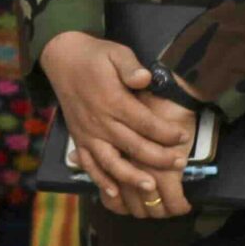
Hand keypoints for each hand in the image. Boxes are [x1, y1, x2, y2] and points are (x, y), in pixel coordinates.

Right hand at [38, 32, 193, 204]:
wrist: (61, 58)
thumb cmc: (94, 56)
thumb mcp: (115, 52)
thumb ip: (130, 66)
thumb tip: (145, 78)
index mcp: (112, 100)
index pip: (145, 122)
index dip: (166, 133)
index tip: (183, 138)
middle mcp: (100, 121)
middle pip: (133, 146)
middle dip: (159, 158)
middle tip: (179, 164)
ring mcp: (88, 133)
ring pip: (111, 162)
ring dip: (131, 176)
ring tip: (150, 187)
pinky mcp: (78, 139)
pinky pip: (89, 164)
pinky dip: (100, 180)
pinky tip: (115, 193)